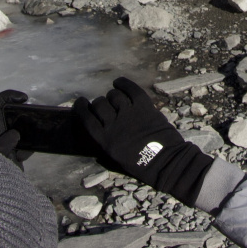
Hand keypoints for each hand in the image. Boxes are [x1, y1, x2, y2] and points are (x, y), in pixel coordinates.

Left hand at [0, 89, 31, 164]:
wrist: (1, 192)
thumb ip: (3, 146)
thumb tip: (14, 134)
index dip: (9, 95)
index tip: (25, 100)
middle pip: (7, 111)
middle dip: (21, 115)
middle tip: (31, 122)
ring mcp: (3, 140)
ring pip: (16, 125)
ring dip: (26, 131)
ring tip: (27, 145)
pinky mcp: (11, 149)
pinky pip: (22, 139)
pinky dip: (27, 145)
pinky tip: (24, 156)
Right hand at [73, 78, 211, 205]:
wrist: (166, 162)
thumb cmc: (140, 165)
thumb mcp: (115, 159)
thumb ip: (105, 142)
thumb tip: (97, 127)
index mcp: (105, 140)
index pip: (86, 118)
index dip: (81, 107)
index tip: (80, 102)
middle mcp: (115, 124)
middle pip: (99, 105)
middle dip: (99, 104)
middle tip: (104, 106)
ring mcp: (130, 113)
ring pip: (114, 96)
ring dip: (112, 96)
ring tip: (116, 99)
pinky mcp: (145, 106)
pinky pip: (131, 89)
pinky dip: (123, 83)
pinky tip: (119, 83)